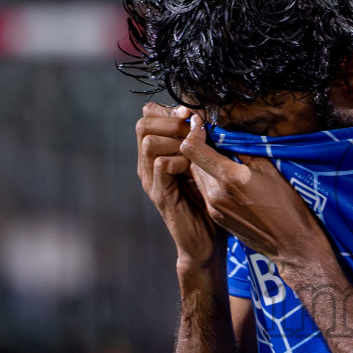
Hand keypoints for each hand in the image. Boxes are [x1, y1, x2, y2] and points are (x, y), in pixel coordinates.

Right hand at [136, 103, 220, 270]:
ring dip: (175, 139)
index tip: (190, 114)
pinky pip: (160, 165)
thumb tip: (203, 116)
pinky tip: (192, 168)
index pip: (148, 117)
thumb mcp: (205, 166)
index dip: (168, 110)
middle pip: (143, 124)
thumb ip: (200, 143)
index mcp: (158, 154)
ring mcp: (152, 180)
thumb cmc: (209, 203)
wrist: (205, 243)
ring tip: (193, 150)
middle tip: (192, 130)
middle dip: (170, 121)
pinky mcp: (160, 195)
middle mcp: (149, 164)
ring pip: (148, 141)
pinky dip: (178, 160)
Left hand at [179, 115, 331, 268]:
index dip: (194, 132)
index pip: (192, 149)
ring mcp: (214, 208)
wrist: (291, 245)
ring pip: (197, 177)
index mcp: (230, 178)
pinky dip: (210, 181)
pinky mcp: (216, 217)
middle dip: (200, 148)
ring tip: (222, 159)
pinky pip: (205, 192)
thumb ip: (245, 152)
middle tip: (212, 138)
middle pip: (192, 162)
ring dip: (204, 165)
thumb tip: (230, 137)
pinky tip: (227, 180)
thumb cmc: (287, 206)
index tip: (201, 124)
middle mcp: (216, 193)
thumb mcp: (270, 170)